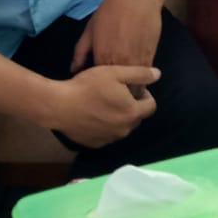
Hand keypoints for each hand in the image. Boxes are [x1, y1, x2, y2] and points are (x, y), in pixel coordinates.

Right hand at [46, 64, 160, 146]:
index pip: (151, 106)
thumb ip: (139, 74)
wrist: (59, 106)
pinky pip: (107, 134)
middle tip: (117, 93)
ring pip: (122, 126)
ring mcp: (109, 139)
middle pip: (136, 117)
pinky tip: (93, 114)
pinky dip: (105, 125)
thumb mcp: (115, 73)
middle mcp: (124, 130)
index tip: (132, 87)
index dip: (145, 95)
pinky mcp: (95, 144)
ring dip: (118, 116)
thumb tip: (158, 75)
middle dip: (132, 105)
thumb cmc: (88, 86)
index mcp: (132, 113)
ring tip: (104, 103)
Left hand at [70, 0, 165, 88]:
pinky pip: (143, 78)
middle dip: (111, 96)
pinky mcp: (150, 59)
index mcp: (102, 58)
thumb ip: (81, 51)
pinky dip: (139, 83)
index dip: (94, 88)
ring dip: (127, 92)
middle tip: (106, 96)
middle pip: (115, 91)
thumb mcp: (90, 28)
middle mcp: (120, 64)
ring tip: (121, 92)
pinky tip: (134, 82)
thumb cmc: (112, 9)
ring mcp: (136, 63)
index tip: (91, 89)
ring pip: (131, 88)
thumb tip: (74, 70)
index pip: (96, 84)